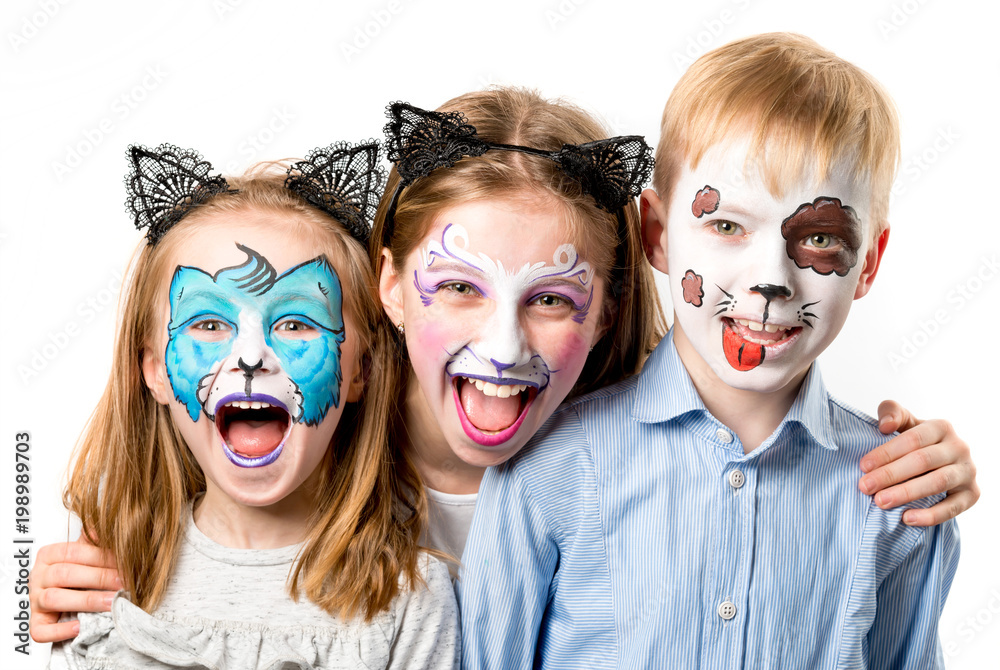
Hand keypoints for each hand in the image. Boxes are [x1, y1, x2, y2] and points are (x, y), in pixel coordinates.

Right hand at [29, 537, 120, 642]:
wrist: (72, 591)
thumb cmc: (83, 569)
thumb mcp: (89, 551)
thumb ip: (97, 539)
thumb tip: (107, 526)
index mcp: (50, 554)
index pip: (73, 552)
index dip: (100, 557)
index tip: (124, 562)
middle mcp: (39, 576)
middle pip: (65, 575)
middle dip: (99, 578)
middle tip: (124, 583)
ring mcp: (35, 600)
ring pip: (54, 599)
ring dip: (86, 601)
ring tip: (112, 602)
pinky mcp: (38, 622)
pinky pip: (40, 630)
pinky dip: (60, 630)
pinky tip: (81, 626)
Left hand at [858, 400, 978, 526]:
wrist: (943, 461)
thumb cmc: (916, 441)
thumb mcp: (905, 422)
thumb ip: (892, 413)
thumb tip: (885, 425)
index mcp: (941, 427)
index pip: (912, 440)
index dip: (886, 453)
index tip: (863, 466)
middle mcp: (959, 447)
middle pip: (922, 461)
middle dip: (890, 474)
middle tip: (865, 487)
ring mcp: (967, 471)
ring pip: (937, 483)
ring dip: (906, 493)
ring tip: (880, 502)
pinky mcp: (972, 494)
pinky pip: (953, 508)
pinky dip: (930, 515)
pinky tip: (906, 518)